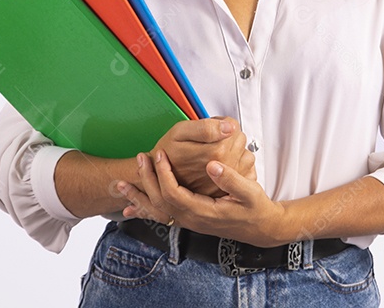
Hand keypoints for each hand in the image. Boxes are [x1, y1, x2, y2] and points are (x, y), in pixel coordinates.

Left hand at [118, 149, 287, 247]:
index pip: (174, 194)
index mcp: (204, 213)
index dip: (164, 174)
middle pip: (160, 203)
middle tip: (140, 157)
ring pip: (158, 211)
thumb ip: (232, 180)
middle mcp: (193, 220)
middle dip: (147, 180)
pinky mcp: (191, 218)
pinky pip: (163, 213)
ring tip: (121, 184)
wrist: (262, 228)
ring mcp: (190, 221)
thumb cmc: (257, 209)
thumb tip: (212, 165)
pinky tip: (136, 202)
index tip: (160, 154)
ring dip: (140, 196)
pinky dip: (147, 207)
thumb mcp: (250, 193)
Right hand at [152, 117, 255, 196]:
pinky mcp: (228, 188)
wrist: (161, 180)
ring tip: (214, 153)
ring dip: (233, 151)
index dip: (221, 122)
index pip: (234, 126)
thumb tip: (229, 126)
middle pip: (240, 139)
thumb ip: (206, 127)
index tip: (210, 127)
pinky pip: (245, 170)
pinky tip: (222, 165)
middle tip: (209, 140)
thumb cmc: (169, 155)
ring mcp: (228, 180)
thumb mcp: (180, 132)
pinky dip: (236, 165)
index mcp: (216, 152)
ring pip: (244, 154)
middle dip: (228, 136)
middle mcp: (225, 167)